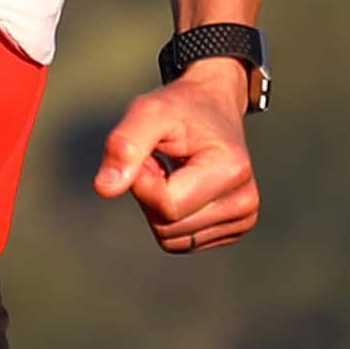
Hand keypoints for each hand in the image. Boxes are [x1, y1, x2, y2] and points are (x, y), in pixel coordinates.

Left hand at [90, 68, 260, 253]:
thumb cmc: (180, 107)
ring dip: (156, 206)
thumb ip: (125, 146)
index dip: (142, 181)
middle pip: (168, 226)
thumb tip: (104, 189)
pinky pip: (180, 242)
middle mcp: (245, 201)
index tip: (147, 153)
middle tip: (159, 159)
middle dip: (149, 194)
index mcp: (232, 169)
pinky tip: (180, 187)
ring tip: (170, 171)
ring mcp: (242, 219)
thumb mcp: (148, 112)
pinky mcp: (233, 230)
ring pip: (171, 239)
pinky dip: (169, 217)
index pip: (166, 204)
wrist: (212, 106)